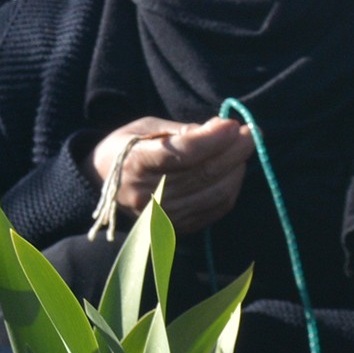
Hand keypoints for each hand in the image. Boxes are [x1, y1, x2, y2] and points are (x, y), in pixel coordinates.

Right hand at [87, 116, 249, 232]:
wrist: (101, 185)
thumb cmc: (125, 149)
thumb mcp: (143, 128)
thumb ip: (181, 131)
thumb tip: (219, 128)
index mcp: (134, 163)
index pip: (181, 153)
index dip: (212, 139)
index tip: (232, 124)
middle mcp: (146, 194)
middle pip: (203, 174)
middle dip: (234, 151)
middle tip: (252, 133)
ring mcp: (161, 216)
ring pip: (214, 194)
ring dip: (236, 169)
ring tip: (243, 149)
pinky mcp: (175, 228)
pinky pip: (214, 209)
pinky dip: (230, 188)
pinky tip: (233, 171)